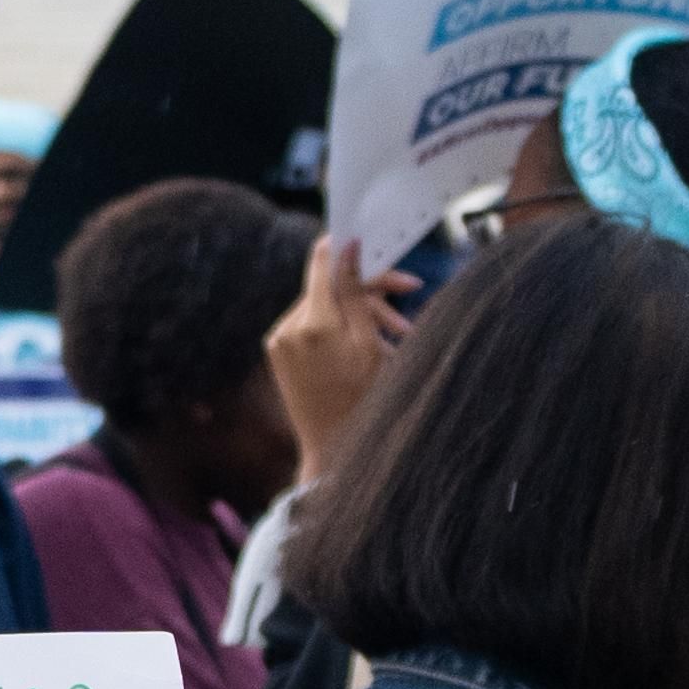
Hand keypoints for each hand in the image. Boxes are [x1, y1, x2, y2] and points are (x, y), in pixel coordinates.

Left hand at [268, 241, 411, 468]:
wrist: (332, 450)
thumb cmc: (360, 401)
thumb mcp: (369, 344)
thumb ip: (356, 293)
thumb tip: (347, 247)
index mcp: (314, 323)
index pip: (322, 261)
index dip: (345, 244)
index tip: (368, 238)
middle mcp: (288, 327)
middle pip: (330, 285)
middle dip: (370, 288)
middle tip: (410, 291)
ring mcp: (279, 340)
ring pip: (325, 305)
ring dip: (360, 312)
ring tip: (397, 333)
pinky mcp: (277, 352)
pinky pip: (311, 325)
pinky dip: (339, 328)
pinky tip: (367, 344)